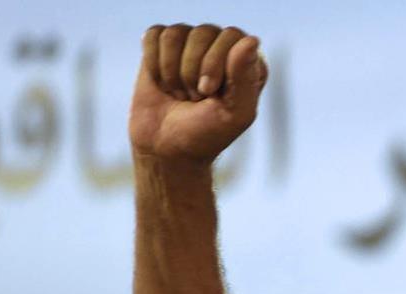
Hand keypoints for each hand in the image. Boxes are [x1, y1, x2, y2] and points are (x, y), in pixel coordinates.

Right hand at [129, 24, 267, 162]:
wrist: (167, 148)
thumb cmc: (206, 134)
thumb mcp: (234, 114)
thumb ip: (245, 78)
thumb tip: (251, 40)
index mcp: (248, 62)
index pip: (233, 37)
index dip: (215, 63)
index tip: (209, 93)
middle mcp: (222, 47)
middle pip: (204, 32)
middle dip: (192, 72)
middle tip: (195, 97)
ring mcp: (192, 45)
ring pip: (176, 34)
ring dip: (172, 72)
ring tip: (180, 94)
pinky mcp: (163, 47)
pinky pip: (155, 35)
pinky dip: (154, 64)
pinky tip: (162, 84)